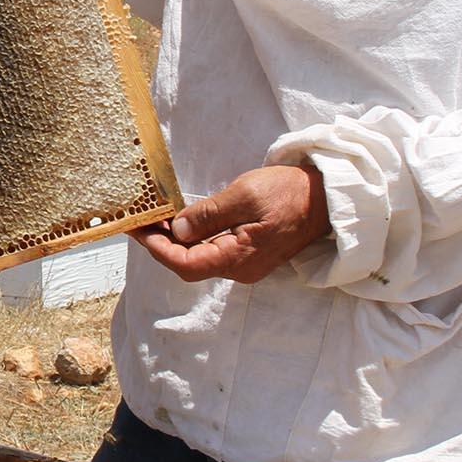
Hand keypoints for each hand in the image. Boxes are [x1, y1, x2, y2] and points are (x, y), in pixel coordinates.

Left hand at [132, 164, 330, 284]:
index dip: (156, 248)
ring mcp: (246, 263)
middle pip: (189, 264)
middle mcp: (240, 269)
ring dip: (176, 241)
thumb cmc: (289, 192)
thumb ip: (210, 214)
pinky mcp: (250, 253)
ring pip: (200, 258)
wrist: (326, 197)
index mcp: (238, 259)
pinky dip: (193, 238)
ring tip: (156, 218)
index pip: (185, 264)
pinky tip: (183, 221)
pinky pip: (213, 251)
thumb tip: (178, 229)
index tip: (136, 229)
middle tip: (141, 219)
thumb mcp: (245, 195)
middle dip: (161, 243)